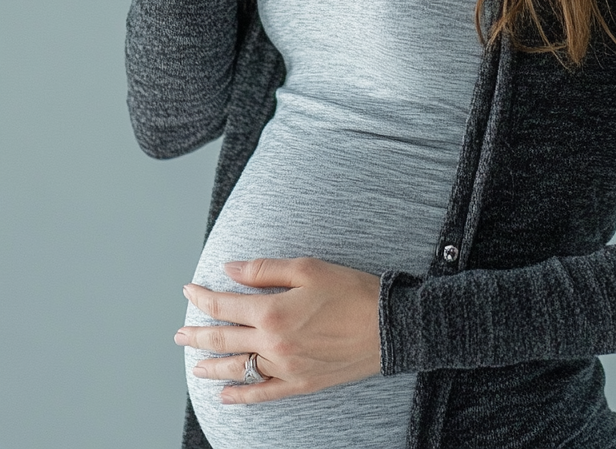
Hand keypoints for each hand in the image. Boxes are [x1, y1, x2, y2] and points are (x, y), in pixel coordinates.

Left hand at [175, 257, 381, 403]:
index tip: (188, 290)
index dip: (202, 297)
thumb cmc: (351, 290)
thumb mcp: (308, 268)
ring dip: (211, 366)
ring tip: (194, 362)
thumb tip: (229, 269)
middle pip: (223, 340)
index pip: (224, 304)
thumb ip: (264, 270)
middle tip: (179, 333)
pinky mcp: (300, 384)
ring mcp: (285, 367)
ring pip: (237, 370)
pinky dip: (240, 396)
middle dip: (196, 335)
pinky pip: (262, 395)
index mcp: (272, 310)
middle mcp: (272, 342)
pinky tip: (226, 395)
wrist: (388, 326)